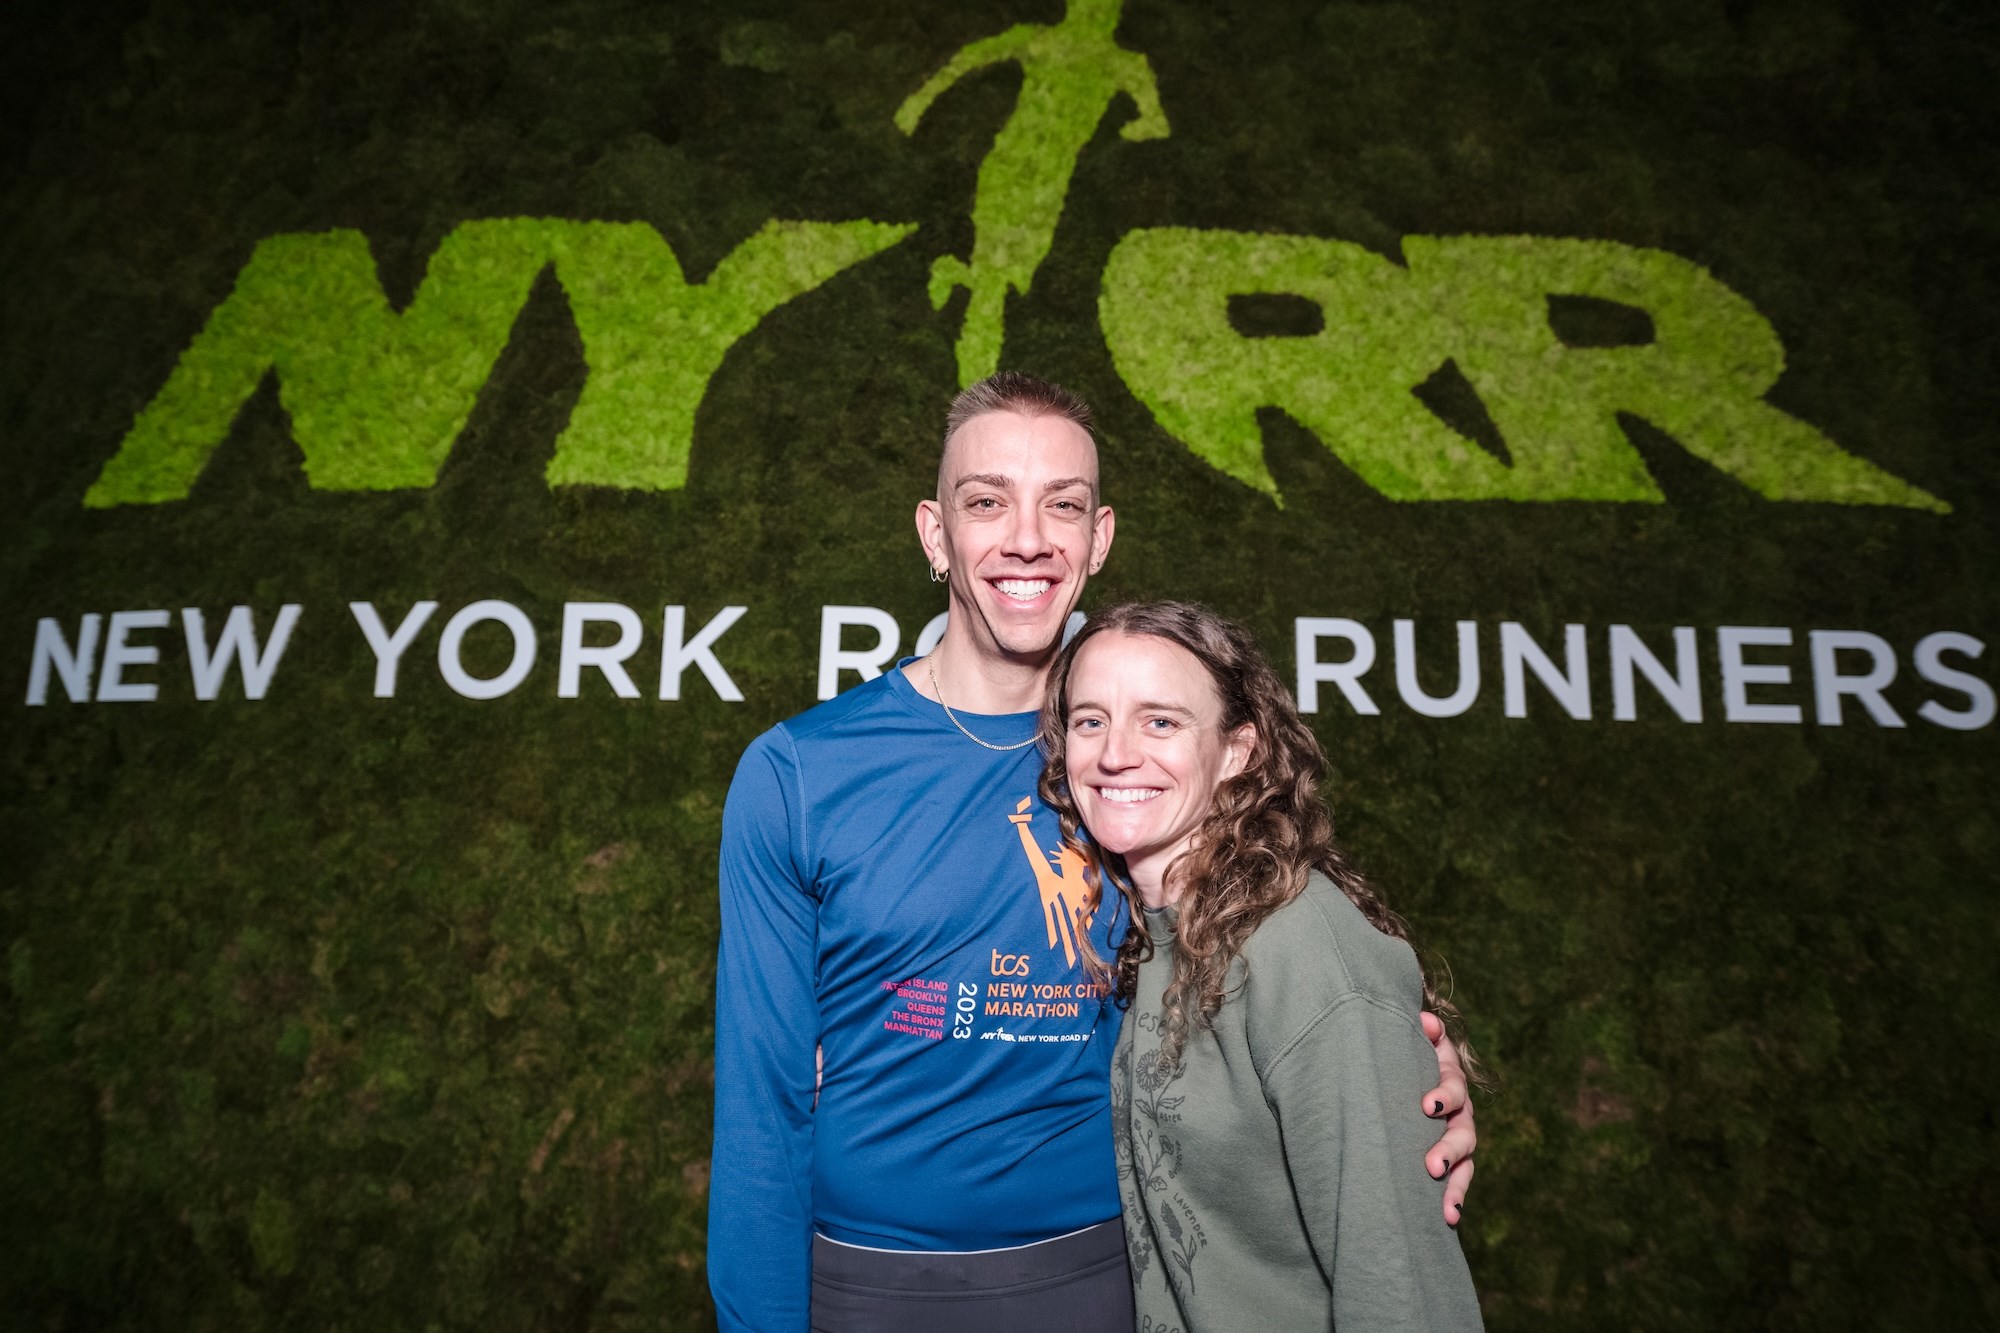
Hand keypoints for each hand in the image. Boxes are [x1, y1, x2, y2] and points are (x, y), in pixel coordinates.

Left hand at [1419, 1011, 1475, 1226]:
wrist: (1399, 1073)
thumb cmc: (1402, 1055)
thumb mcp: (1409, 1039)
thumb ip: (1419, 1030)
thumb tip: (1425, 1021)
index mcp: (1448, 1080)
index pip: (1453, 1087)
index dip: (1444, 1094)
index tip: (1427, 1105)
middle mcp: (1459, 1113)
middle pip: (1462, 1132)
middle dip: (1449, 1150)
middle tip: (1432, 1166)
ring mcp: (1456, 1140)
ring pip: (1464, 1164)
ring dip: (1456, 1185)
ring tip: (1448, 1209)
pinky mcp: (1449, 1164)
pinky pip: (1456, 1183)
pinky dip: (1454, 1200)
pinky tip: (1449, 1220)